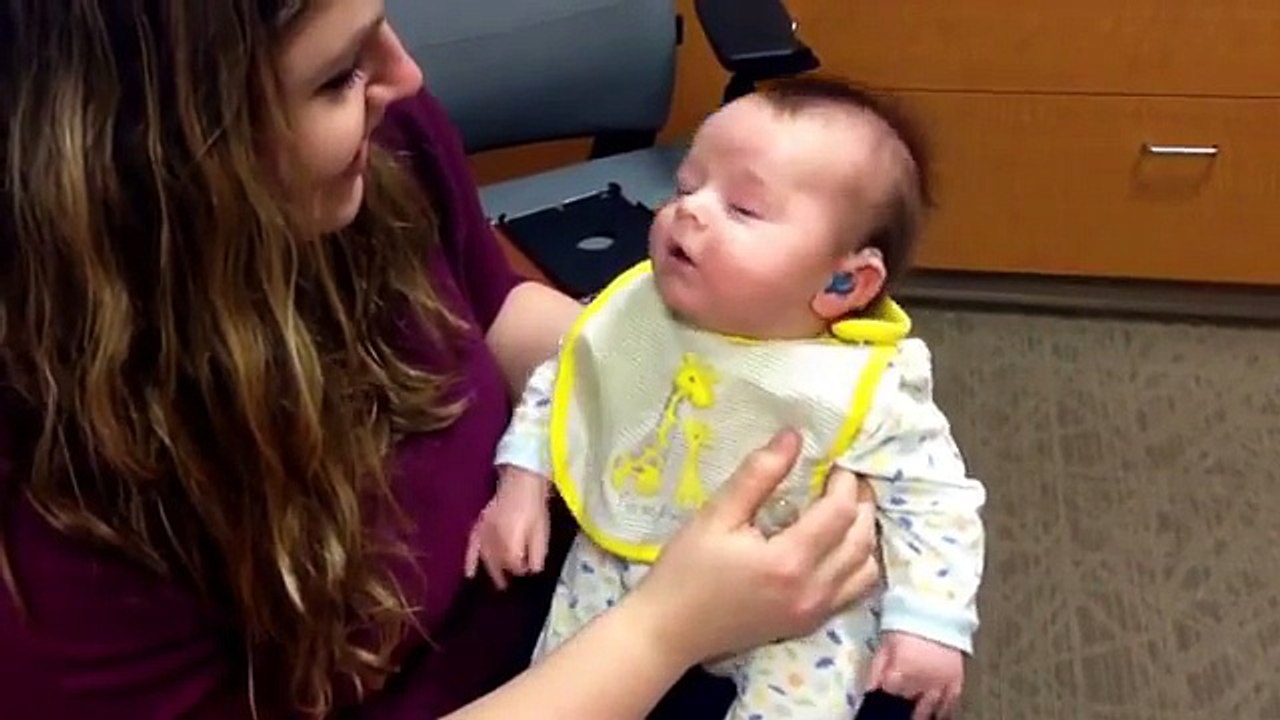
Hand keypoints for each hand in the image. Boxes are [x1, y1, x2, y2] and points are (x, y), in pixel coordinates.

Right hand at [464, 466, 550, 589]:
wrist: (521, 480)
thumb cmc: (535, 506)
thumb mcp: (542, 530)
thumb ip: (537, 553)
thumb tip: (533, 571)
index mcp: (510, 542)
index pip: (514, 565)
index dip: (521, 569)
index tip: (528, 570)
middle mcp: (494, 541)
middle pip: (499, 563)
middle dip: (507, 572)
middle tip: (512, 584)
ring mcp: (485, 533)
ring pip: (486, 558)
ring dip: (491, 570)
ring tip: (498, 583)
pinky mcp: (480, 525)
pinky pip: (472, 546)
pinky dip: (470, 560)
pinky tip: (470, 574)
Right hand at [626, 430, 879, 665]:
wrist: (669, 631)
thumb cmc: (685, 571)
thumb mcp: (715, 516)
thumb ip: (757, 474)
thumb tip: (793, 436)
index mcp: (788, 561)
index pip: (839, 513)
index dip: (844, 482)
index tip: (835, 461)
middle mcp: (812, 590)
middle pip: (862, 539)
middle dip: (861, 503)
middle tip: (845, 478)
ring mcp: (814, 612)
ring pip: (866, 568)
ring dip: (863, 534)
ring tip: (844, 509)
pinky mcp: (809, 623)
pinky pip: (853, 591)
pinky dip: (856, 563)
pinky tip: (836, 544)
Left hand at [867, 631, 964, 719]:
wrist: (936, 607)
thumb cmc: (906, 622)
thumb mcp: (885, 645)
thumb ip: (876, 670)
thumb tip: (869, 692)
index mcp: (902, 671)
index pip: (888, 698)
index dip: (881, 703)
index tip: (878, 707)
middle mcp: (923, 680)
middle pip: (908, 707)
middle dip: (899, 710)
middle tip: (895, 709)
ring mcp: (942, 682)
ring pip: (929, 710)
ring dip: (919, 714)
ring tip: (912, 715)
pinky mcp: (956, 680)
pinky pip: (949, 704)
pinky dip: (940, 711)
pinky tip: (933, 714)